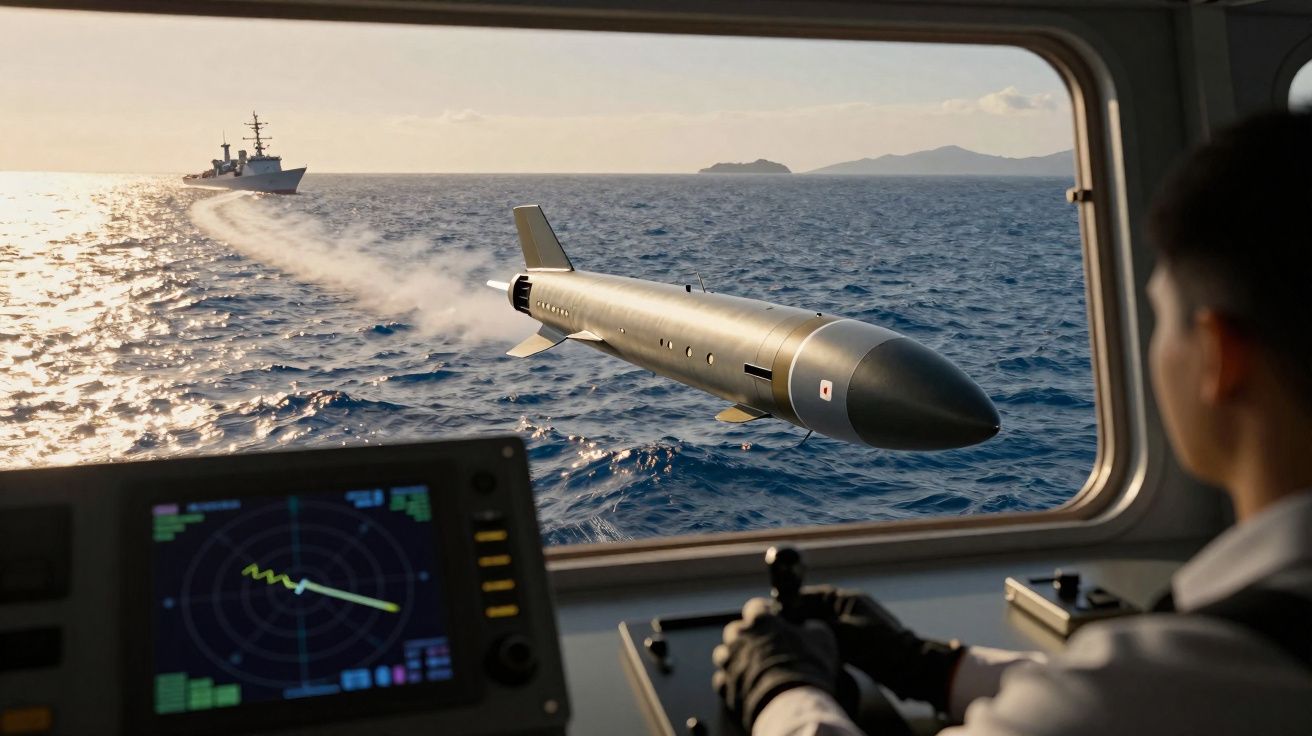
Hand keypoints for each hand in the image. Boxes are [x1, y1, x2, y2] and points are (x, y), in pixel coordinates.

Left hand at [712, 597, 840, 731]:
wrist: (793, 705)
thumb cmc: (810, 667)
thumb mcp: (822, 637)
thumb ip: (810, 626)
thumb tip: (808, 627)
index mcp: (761, 619)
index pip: (756, 607)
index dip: (766, 614)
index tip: (774, 622)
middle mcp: (739, 636)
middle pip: (736, 629)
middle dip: (747, 636)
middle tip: (764, 649)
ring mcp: (729, 661)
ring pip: (724, 654)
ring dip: (735, 658)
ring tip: (753, 670)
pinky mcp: (726, 686)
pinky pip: (722, 680)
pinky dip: (732, 683)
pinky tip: (747, 688)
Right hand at [798, 586, 964, 712]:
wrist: (910, 667)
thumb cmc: (880, 647)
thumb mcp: (844, 633)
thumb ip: (819, 624)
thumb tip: (798, 621)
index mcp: (849, 600)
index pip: (815, 595)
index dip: (796, 601)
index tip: (778, 608)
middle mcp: (850, 610)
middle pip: (817, 610)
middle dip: (801, 618)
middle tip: (784, 628)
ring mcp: (855, 626)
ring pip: (823, 626)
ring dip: (812, 632)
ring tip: (796, 641)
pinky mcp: (858, 643)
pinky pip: (833, 639)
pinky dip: (823, 644)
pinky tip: (814, 653)